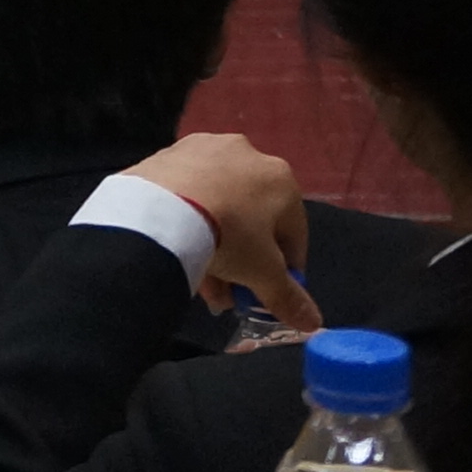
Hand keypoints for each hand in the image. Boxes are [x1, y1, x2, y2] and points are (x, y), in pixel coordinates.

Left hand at [132, 131, 316, 330]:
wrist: (158, 209)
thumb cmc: (227, 235)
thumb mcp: (262, 273)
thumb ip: (289, 297)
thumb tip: (313, 322)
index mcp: (280, 178)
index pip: (293, 234)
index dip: (285, 271)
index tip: (267, 295)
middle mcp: (245, 154)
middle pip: (251, 221)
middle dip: (242, 263)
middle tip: (226, 296)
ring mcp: (202, 149)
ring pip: (217, 207)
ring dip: (213, 246)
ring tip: (200, 283)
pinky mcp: (166, 154)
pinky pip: (186, 194)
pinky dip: (187, 221)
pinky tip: (178, 251)